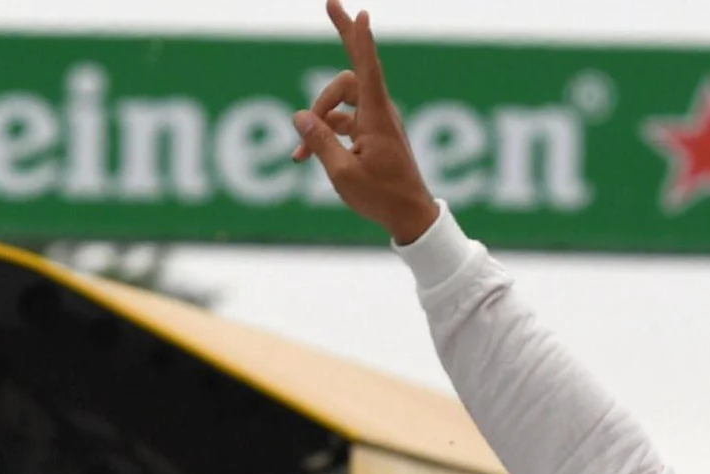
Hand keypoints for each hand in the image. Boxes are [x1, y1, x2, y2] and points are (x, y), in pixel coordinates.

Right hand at [293, 2, 441, 242]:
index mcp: (376, 117)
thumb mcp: (342, 173)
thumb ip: (320, 142)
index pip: (367, 68)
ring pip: (340, 104)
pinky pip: (344, 123)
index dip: (360, 39)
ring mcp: (377, 122)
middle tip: (328, 14)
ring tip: (298, 156)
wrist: (411, 217)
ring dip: (317, 122)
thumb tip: (300, 116)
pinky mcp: (373, 135)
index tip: (359, 13)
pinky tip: (304, 157)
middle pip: (349, 76)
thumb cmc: (381, 197)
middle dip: (337, 54)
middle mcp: (379, 112)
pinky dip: (325, 135)